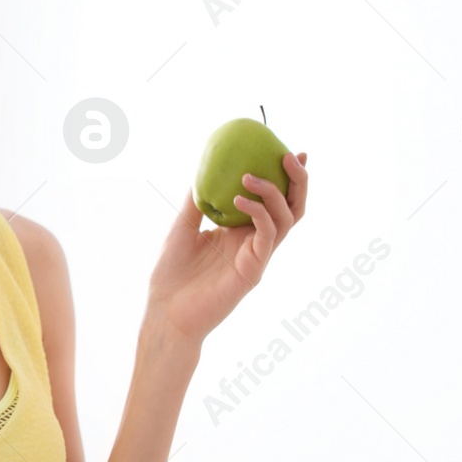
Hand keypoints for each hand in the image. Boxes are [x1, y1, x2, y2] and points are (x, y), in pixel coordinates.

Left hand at [148, 151, 308, 343]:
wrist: (164, 311)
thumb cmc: (170, 274)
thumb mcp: (181, 227)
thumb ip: (196, 201)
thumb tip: (201, 169)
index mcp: (241, 232)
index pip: (273, 200)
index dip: (285, 177)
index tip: (287, 150)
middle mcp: (254, 243)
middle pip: (292, 208)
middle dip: (297, 180)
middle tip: (290, 155)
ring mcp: (257, 256)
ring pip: (286, 219)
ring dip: (274, 192)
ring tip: (250, 175)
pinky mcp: (254, 270)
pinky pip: (267, 236)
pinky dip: (259, 212)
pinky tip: (240, 199)